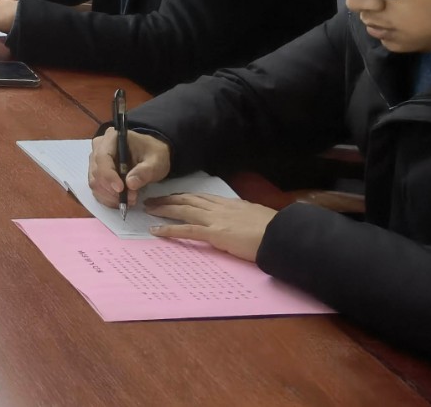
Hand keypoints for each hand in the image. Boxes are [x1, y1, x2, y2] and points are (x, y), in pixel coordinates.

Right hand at [88, 128, 171, 211]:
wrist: (152, 156)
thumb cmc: (154, 155)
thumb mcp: (156, 162)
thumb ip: (145, 171)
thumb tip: (130, 184)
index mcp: (112, 138)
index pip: (103, 157)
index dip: (109, 175)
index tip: (121, 189)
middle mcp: (99, 147)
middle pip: (96, 172)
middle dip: (112, 189)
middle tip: (132, 198)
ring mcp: (95, 161)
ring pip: (94, 182)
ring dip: (110, 196)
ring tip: (130, 200)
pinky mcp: (97, 173)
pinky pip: (96, 189)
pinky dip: (107, 198)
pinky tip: (121, 201)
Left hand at [146, 194, 276, 262]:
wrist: (282, 234)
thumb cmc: (274, 229)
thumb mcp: (256, 217)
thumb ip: (244, 216)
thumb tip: (241, 220)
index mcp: (230, 204)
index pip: (202, 197)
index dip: (185, 196)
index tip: (173, 196)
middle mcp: (220, 208)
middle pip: (188, 200)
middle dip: (169, 199)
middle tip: (152, 200)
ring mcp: (216, 219)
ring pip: (183, 210)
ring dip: (164, 209)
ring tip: (149, 210)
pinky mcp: (214, 233)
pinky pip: (186, 230)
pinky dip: (169, 230)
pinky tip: (156, 231)